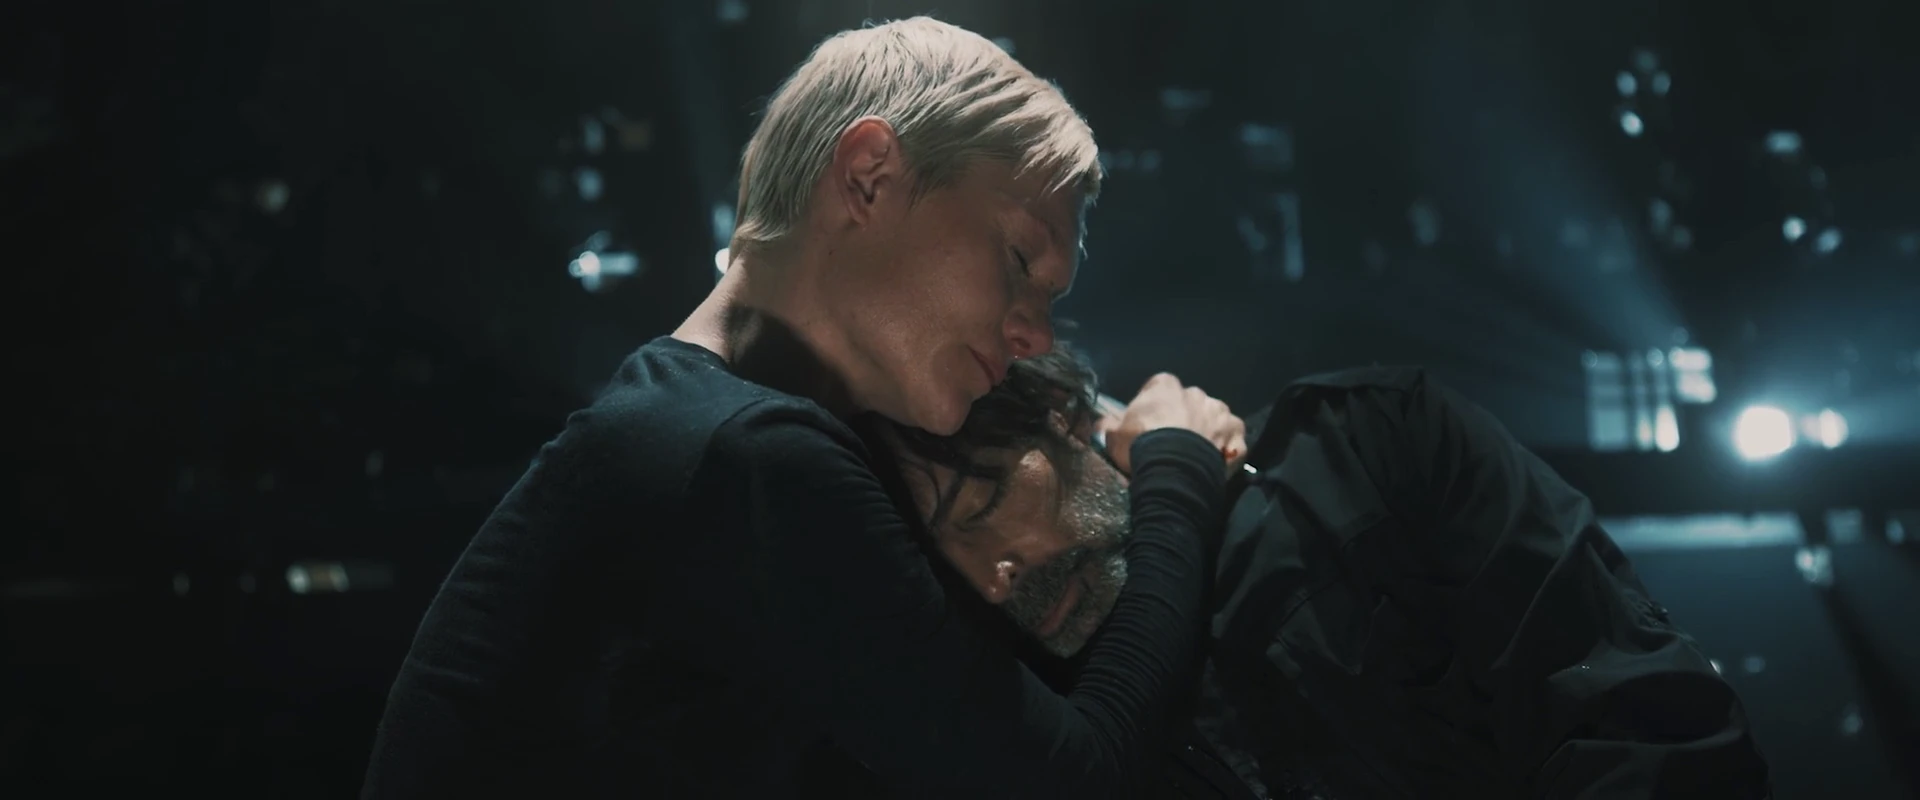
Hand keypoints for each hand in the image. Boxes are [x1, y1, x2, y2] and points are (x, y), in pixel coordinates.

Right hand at [1096, 373, 1246, 474]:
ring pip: (1213, 418)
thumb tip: (1103, 422)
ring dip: (1207, 430)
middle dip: (1183, 417)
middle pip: (1189, 402)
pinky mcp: (1236, 432)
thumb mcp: (1112, 435)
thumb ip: (1108, 424)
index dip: (1153, 406)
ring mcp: (1220, 411)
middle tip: (1172, 442)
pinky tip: (1216, 461)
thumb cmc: (1140, 446)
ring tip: (1195, 454)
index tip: (1148, 424)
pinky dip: (1227, 448)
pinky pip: (1232, 439)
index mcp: (1165, 386)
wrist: (1173, 470)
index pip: (1158, 387)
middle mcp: (1196, 392)